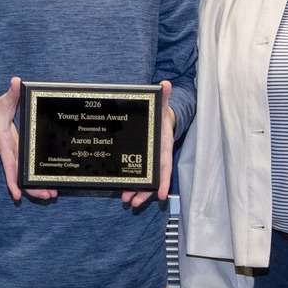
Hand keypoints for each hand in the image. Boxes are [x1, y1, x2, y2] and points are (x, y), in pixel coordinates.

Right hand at [0, 76, 55, 202]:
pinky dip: (32, 180)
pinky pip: (25, 171)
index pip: (9, 164)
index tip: (16, 194)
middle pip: (20, 176)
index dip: (13, 180)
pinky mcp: (18, 155)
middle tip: (47, 196)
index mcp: (6, 143)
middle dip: (32, 188)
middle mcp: (11, 153)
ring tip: (50, 195)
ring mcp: (15, 156)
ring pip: (24, 177)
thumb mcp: (2, 102)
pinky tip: (45, 187)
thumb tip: (16, 81)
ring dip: (35, 188)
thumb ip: (11, 93)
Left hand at [122, 80, 173, 209]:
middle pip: (152, 179)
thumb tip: (165, 84)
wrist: (158, 119)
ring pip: (144, 181)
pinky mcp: (139, 163)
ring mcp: (148, 163)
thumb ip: (163, 96)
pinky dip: (130, 185)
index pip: (165, 167)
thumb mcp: (161, 106)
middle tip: (135, 203)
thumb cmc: (160, 115)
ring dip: (137, 193)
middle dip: (145, 192)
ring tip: (127, 202)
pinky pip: (135, 176)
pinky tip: (122, 193)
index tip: (161, 195)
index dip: (163, 181)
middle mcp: (156, 158)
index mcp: (163, 148)